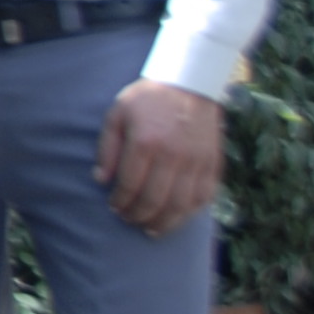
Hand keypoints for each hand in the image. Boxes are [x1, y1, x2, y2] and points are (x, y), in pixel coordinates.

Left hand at [98, 79, 223, 235]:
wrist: (190, 83)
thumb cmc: (147, 99)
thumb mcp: (117, 114)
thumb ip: (107, 148)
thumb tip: (100, 180)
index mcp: (146, 142)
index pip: (130, 185)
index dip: (120, 202)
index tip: (114, 207)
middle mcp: (173, 155)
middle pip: (155, 200)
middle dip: (139, 216)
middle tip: (129, 220)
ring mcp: (196, 161)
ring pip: (181, 205)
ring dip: (165, 223)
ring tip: (151, 229)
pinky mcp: (213, 164)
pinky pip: (204, 197)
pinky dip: (189, 213)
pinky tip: (177, 217)